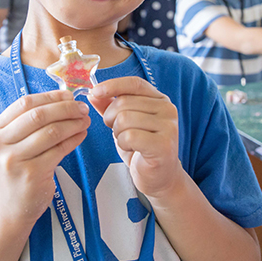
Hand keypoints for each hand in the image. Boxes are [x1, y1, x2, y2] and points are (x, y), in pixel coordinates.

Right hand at [0, 90, 89, 225]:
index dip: (50, 96)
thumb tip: (63, 98)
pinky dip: (73, 139)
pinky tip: (81, 135)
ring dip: (73, 123)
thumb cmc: (15, 171)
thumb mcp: (10, 144)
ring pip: (51, 131)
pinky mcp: (32, 174)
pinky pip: (59, 150)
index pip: (24, 103)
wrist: (9, 208)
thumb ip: (27, 123)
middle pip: (39, 115)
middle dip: (65, 108)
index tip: (68, 94)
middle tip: (82, 108)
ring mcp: (14, 160)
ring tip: (85, 120)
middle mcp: (0, 144)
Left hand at [89, 77, 183, 197]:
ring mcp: (168, 127)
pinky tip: (131, 149)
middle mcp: (168, 109)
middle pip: (124, 102)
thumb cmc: (141, 148)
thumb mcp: (124, 123)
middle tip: (116, 131)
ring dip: (118, 133)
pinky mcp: (163, 145)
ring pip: (124, 119)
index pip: (134, 83)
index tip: (95, 92)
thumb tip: (93, 93)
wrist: (159, 177)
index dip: (113, 85)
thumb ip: (110, 106)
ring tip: (127, 141)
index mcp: (160, 99)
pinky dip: (123, 144)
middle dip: (111, 117)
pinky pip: (129, 136)